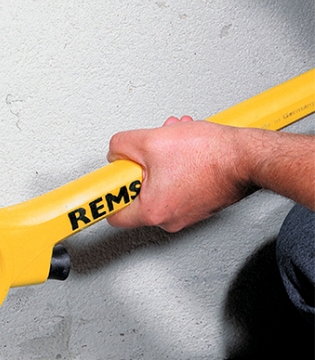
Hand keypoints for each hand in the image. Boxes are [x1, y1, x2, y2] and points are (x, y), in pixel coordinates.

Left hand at [106, 117, 250, 231]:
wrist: (248, 156)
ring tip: (173, 143)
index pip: (114, 214)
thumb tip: (115, 152)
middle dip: (142, 166)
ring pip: (159, 184)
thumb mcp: (150, 140)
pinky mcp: (200, 203)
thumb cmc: (211, 154)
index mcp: (153, 211)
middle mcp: (170, 219)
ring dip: (162, 160)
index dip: (110, 192)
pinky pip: (177, 185)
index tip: (109, 180)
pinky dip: (178, 165)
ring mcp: (187, 213)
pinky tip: (187, 149)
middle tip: (150, 152)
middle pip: (138, 193)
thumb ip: (121, 146)